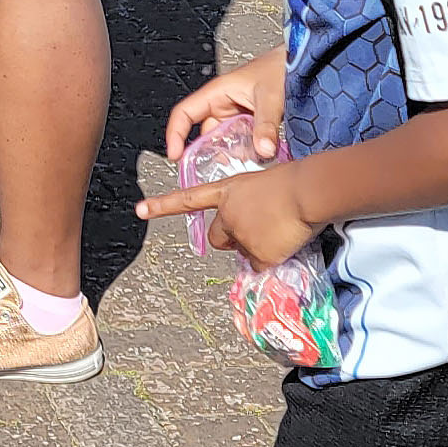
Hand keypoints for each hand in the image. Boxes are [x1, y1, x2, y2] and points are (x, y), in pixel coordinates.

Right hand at [157, 46, 286, 166]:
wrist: (302, 63)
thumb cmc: (280, 66)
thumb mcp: (271, 97)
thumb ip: (266, 126)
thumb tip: (263, 150)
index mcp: (217, 92)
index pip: (184, 114)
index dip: (175, 135)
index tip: (175, 156)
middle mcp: (224, 104)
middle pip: (206, 135)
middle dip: (210, 154)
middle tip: (217, 171)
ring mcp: (238, 114)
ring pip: (225, 141)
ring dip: (232, 154)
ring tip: (243, 166)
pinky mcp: (252, 122)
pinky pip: (242, 141)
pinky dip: (247, 152)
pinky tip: (258, 158)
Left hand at [160, 165, 322, 272]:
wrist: (307, 191)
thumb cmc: (294, 181)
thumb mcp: (262, 185)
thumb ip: (249, 203)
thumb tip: (255, 224)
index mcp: (227, 191)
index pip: (189, 199)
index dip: (163, 206)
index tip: (140, 210)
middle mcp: (227, 214)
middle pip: (216, 238)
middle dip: (230, 239)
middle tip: (255, 232)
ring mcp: (240, 235)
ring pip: (243, 252)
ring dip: (256, 247)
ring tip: (277, 230)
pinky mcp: (256, 254)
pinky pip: (259, 265)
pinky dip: (271, 259)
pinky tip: (282, 243)